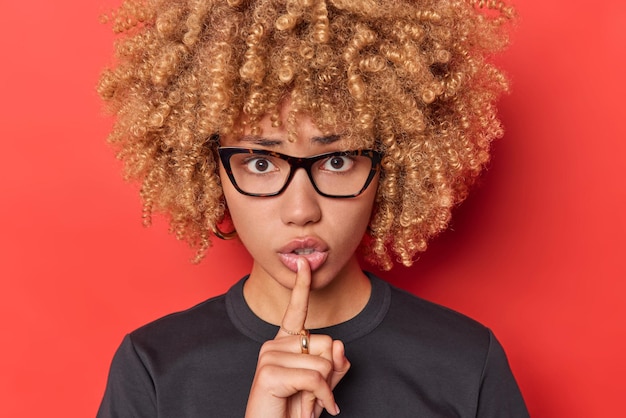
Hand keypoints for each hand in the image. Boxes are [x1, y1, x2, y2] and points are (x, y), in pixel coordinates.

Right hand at [244, 258, 349, 417]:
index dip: (301, 286)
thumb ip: (335, 363)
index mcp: (286, 343)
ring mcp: (268, 356)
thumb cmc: (296, 409)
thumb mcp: (324, 385)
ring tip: (303, 401)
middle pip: (326, 342)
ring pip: (323, 362)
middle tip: (310, 394)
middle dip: (328, 373)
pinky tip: (308, 411)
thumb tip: (338, 344)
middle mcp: (274, 344)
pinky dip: (321, 398)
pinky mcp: (268, 372)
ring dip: (322, 390)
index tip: (304, 262)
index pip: (296, 310)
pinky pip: (315, 378)